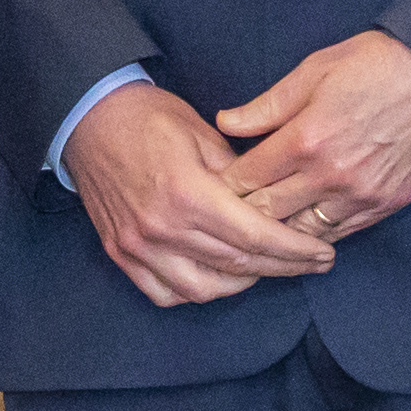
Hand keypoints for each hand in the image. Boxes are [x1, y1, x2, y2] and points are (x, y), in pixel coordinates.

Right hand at [63, 82, 340, 309]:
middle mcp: (161, 227)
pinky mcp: (120, 253)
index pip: (255, 237)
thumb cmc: (149, 117)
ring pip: (203, 290)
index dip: (295, 251)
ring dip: (240, 284)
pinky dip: (195, 292)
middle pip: (236, 267)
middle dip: (282, 268)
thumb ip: (240, 175)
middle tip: (311, 264)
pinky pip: (164, 293)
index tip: (322, 254)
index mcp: (187, 193)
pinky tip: (215, 276)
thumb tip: (275, 202)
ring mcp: (137, 246)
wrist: (88, 117)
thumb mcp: (204, 133)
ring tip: (264, 267)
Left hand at [212, 30, 410, 246]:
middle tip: (226, 215)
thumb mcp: (313, 70)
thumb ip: (266, 105)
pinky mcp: (387, 204)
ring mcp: (360, 195)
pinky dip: (318, 234)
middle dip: (242, 215)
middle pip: (267, 214)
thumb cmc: (377, 63)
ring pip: (302, 233)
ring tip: (262, 229)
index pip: (246, 179)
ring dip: (280, 232)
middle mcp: (330, 175)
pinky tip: (304, 229)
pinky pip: (341, 234)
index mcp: (305, 138)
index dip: (223, 185)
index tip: (212, 187)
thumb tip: (225, 122)